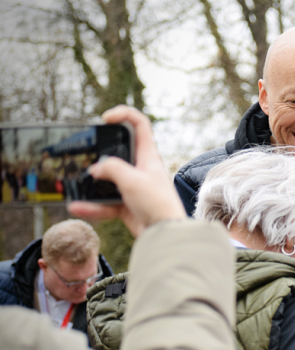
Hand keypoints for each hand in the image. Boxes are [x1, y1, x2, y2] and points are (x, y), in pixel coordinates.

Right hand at [68, 105, 185, 236]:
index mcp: (148, 156)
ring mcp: (134, 187)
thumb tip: (96, 169)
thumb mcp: (132, 180)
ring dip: (92, 182)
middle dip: (101, 151)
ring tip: (75, 183)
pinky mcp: (128, 204)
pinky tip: (77, 206)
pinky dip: (92, 204)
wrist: (165, 234)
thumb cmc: (157, 204)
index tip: (105, 118)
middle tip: (85, 152)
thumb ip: (111, 168)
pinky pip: (106, 202)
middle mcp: (141, 169)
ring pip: (109, 179)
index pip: (140, 125)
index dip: (124, 115)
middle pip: (119, 151)